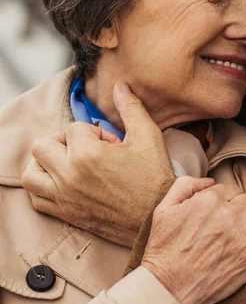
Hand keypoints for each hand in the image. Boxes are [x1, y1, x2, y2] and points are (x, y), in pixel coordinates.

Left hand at [21, 81, 175, 245]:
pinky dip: (44, 188)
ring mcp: (64, 197)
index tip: (112, 145)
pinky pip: (37, 199)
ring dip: (45, 164)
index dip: (96, 132)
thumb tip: (120, 85)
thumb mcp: (147, 136)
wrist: (157, 218)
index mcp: (87, 154)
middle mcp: (69, 176)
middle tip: (84, 148)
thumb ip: (130, 107)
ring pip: (31, 173)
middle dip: (63, 141)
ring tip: (68, 162)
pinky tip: (65, 182)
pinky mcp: (66, 214)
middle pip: (43, 146)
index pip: (74, 128)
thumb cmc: (154, 177)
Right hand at [142, 176, 245, 303]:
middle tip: (232, 222)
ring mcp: (244, 237)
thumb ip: (185, 185)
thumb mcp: (163, 209)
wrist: (168, 289)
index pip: (229, 188)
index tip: (218, 212)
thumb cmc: (163, 250)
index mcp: (208, 201)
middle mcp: (229, 216)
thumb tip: (209, 180)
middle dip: (242, 208)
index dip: (224, 200)